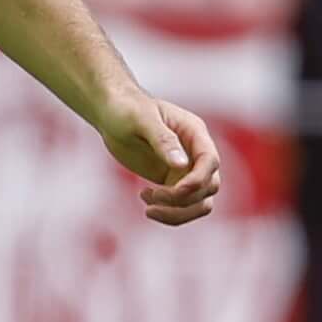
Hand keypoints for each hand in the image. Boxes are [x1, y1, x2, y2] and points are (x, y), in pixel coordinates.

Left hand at [100, 95, 222, 226]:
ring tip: (149, 207)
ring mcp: (186, 168)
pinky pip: (182, 205)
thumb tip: (181, 164)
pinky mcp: (172, 179)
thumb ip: (162, 140)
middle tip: (152, 196)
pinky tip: (144, 196)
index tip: (174, 191)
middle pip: (209, 187)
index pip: (210, 162)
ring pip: (200, 202)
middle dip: (183, 199)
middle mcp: (195, 152)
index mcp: (194, 132)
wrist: (112, 112)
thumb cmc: (126, 108)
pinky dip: (168, 211)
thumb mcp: (140, 119)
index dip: (197, 181)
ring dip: (178, 212)